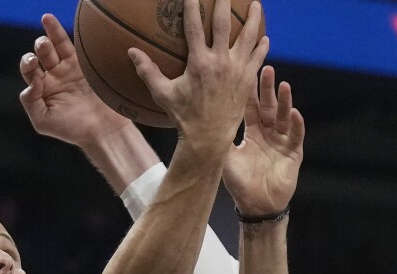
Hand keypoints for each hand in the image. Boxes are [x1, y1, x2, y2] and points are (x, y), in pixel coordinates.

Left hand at [20, 14, 132, 147]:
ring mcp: (70, 69)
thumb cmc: (72, 130)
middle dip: (39, 47)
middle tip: (42, 47)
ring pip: (57, 45)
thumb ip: (31, 102)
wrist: (103, 130)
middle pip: (41, 53)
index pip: (29, 70)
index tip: (35, 70)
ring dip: (51, 35)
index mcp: (41, 89)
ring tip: (47, 21)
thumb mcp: (43, 121)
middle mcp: (54, 76)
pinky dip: (65, 35)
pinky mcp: (86, 65)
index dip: (28, 65)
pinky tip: (58, 25)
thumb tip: (29, 83)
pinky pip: (76, 46)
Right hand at [130, 0, 267, 148]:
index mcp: (198, 62)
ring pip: (249, 36)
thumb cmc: (184, 116)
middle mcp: (220, 61)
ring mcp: (237, 70)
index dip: (193, 6)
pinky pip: (258, 57)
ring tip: (257, 4)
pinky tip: (265, 37)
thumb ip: (147, 71)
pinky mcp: (247, 80)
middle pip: (224, 23)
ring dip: (254, 18)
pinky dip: (262, 46)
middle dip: (225, 3)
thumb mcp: (163, 94)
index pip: (194, 26)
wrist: (208, 138)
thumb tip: (131, 52)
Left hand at [224, 67, 304, 215]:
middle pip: (269, 106)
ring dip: (285, 101)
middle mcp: (268, 134)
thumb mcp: (226, 157)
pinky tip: (295, 112)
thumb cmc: (240, 184)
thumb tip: (201, 119)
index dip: (250, 92)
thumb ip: (220, 137)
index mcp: (252, 133)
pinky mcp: (294, 153)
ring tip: (283, 84)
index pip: (252, 108)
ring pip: (285, 117)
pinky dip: (296, 124)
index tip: (245, 73)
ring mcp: (282, 142)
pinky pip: (296, 136)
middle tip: (266, 68)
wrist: (256, 206)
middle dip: (268, 89)